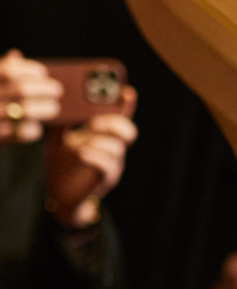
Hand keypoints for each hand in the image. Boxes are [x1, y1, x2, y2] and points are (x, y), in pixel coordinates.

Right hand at [0, 51, 61, 142]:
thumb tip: (15, 56)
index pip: (9, 70)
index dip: (29, 69)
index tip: (43, 72)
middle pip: (22, 89)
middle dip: (44, 89)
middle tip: (57, 90)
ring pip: (25, 111)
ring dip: (44, 108)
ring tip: (54, 108)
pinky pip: (21, 132)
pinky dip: (32, 129)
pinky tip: (37, 127)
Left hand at [43, 89, 137, 227]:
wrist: (59, 197)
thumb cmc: (61, 166)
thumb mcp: (56, 140)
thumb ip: (60, 123)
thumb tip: (55, 103)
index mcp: (102, 135)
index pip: (120, 116)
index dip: (126, 104)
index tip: (126, 91)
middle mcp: (112, 148)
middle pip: (127, 130)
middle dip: (113, 122)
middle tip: (93, 122)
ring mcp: (112, 164)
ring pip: (118, 147)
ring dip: (99, 142)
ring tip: (78, 143)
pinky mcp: (106, 180)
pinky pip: (109, 166)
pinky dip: (96, 156)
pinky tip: (81, 152)